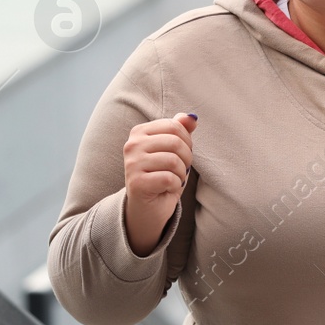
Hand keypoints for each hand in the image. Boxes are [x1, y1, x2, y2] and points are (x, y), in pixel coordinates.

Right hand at [124, 112, 196, 255]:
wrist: (147, 208)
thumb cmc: (161, 176)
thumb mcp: (173, 151)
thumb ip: (180, 131)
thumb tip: (192, 117)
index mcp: (139, 132)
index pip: (174, 126)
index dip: (187, 142)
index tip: (182, 155)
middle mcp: (132, 145)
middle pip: (176, 142)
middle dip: (186, 159)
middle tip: (180, 170)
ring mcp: (132, 164)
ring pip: (174, 161)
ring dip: (181, 174)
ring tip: (172, 179)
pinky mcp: (136, 182)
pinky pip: (169, 178)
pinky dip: (175, 186)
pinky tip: (166, 189)